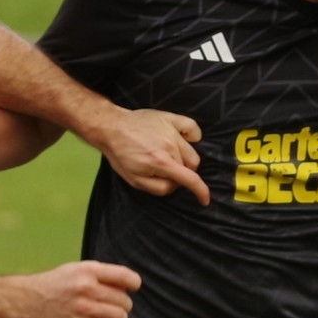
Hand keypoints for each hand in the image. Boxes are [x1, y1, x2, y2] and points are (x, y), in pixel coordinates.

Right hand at [20, 260, 141, 317]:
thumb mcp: (76, 270)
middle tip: (114, 306)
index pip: (126, 277)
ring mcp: (81, 307)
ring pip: (119, 317)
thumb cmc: (56, 283)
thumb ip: (101, 275)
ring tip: (109, 317)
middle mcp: (86, 287)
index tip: (131, 288)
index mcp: (88, 270)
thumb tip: (128, 287)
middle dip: (123, 305)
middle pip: (124, 300)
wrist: (27, 299)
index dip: (134, 284)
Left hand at [88, 107, 208, 204]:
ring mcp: (172, 130)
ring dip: (183, 158)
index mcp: (161, 162)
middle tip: (166, 170)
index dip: (201, 192)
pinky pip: (192, 127)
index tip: (205, 200)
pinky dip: (192, 136)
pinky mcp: (171, 118)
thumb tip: (175, 186)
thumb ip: (158, 187)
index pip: (190, 179)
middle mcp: (170, 145)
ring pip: (191, 150)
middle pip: (190, 165)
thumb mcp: (134, 180)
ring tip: (167, 155)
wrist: (112, 128)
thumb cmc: (121, 155)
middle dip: (182, 173)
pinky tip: (183, 140)